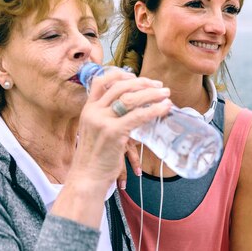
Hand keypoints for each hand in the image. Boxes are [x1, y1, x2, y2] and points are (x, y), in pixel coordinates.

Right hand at [69, 68, 170, 191]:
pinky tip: (164, 109)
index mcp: (88, 109)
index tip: (135, 75)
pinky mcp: (113, 132)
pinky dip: (153, 110)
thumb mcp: (93, 131)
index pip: (101, 81)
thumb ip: (105, 118)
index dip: (119, 74)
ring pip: (130, 98)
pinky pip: (137, 116)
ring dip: (152, 94)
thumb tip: (128, 110)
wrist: (86, 177)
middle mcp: (94, 111)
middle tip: (159, 86)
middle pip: (120, 86)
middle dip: (142, 82)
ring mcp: (102, 121)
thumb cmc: (93, 158)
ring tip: (166, 95)